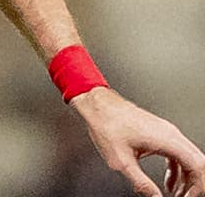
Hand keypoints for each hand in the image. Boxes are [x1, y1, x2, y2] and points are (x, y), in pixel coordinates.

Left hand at [71, 87, 204, 195]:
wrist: (97, 104)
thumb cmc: (106, 124)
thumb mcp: (121, 161)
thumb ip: (141, 182)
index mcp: (166, 139)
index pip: (198, 166)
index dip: (197, 186)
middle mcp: (171, 134)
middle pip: (198, 163)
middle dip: (194, 184)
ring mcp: (166, 132)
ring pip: (189, 159)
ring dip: (186, 179)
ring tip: (176, 195)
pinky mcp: (159, 133)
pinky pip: (177, 154)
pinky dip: (177, 170)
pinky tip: (168, 183)